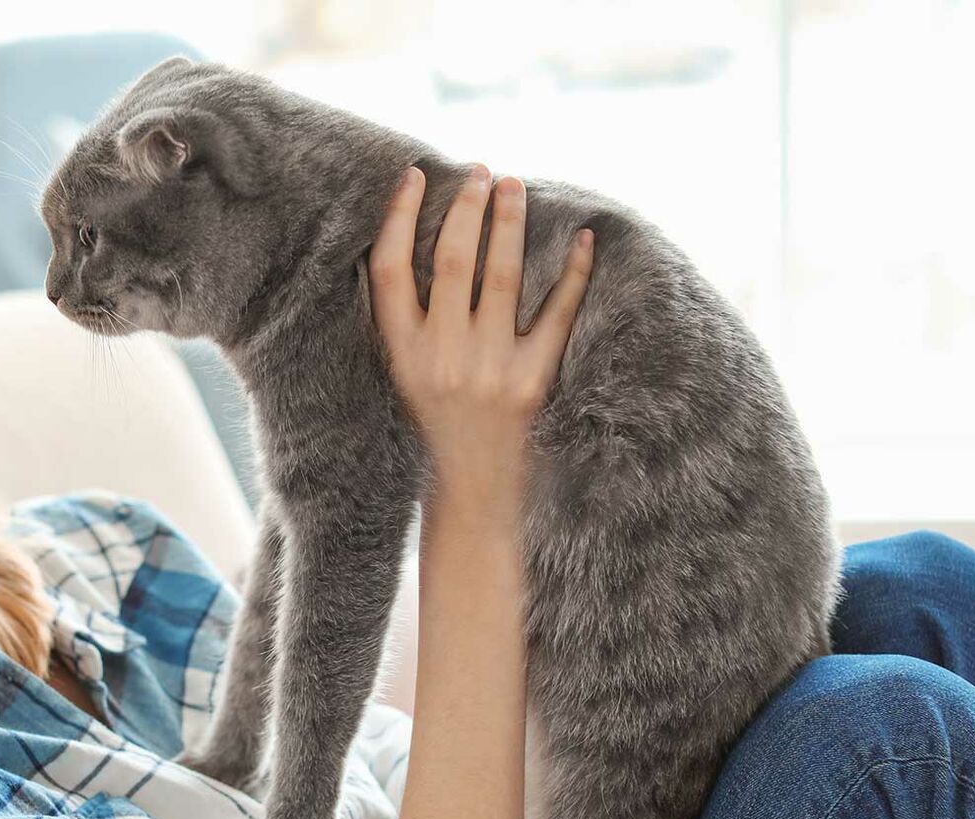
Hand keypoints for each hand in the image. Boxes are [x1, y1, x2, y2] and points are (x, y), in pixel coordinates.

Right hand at [369, 162, 595, 509]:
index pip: (391, 269)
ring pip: (500, 276)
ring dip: (510, 223)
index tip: (417, 175)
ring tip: (515, 187)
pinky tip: (584, 240)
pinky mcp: (532, 380)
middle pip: (450, 261)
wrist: (474, 490)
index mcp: (402, 353)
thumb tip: (433, 236)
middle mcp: (441, 357)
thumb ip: (412, 318)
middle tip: (483, 172)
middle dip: (468, 207)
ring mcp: (488, 368)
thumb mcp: (409, 372)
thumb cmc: (440, 421)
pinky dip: (573, 273)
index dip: (400, 217)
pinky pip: (557, 313)